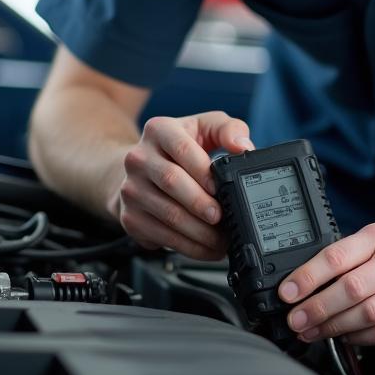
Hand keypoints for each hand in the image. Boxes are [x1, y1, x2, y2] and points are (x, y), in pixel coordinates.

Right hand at [113, 111, 253, 260]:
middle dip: (202, 204)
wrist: (141, 170)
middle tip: (222, 218)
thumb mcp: (204, 128)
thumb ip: (228, 129)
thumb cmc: (180, 148)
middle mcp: (139, 158)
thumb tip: (243, 146)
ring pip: (168, 214)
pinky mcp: (130, 217)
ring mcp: (131, 189)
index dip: (203, 171)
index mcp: (159, 130)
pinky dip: (188, 247)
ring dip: (199, 232)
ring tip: (221, 238)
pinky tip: (206, 247)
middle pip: (172, 182)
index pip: (182, 149)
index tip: (219, 188)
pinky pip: (162, 236)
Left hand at [278, 221, 374, 345]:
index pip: (337, 257)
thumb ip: (348, 254)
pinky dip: (361, 339)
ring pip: (368, 315)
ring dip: (334, 328)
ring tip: (313, 332)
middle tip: (296, 320)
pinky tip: (346, 337)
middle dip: (316, 309)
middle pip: (351, 290)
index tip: (287, 293)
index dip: (307, 277)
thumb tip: (304, 280)